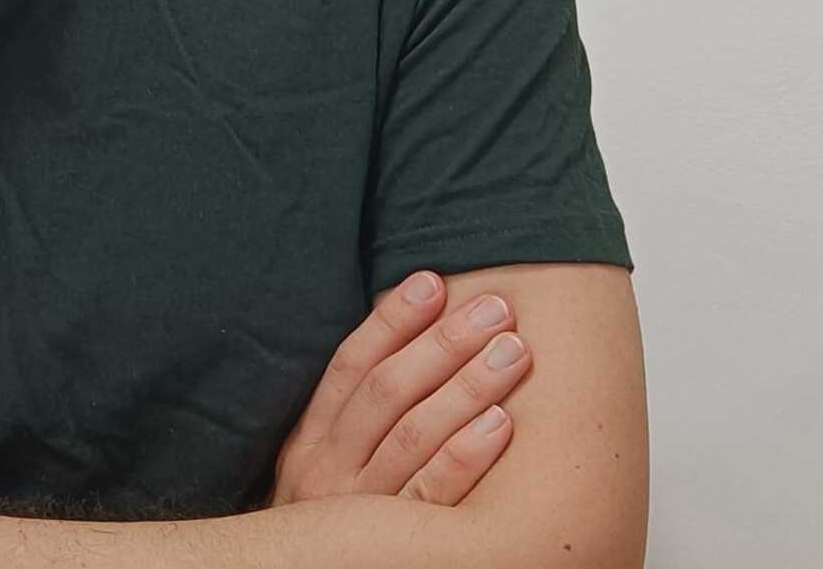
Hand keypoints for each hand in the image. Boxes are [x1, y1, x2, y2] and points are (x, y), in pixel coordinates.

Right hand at [267, 272, 532, 507]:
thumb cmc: (325, 525)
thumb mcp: (318, 466)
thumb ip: (349, 416)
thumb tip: (399, 342)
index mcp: (310, 442)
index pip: (351, 366)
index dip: (391, 321)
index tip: (431, 281)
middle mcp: (330, 472)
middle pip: (389, 392)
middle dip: (443, 342)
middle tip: (493, 307)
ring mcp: (362, 512)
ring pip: (415, 434)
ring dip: (467, 385)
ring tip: (512, 349)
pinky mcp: (398, 548)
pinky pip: (435, 497)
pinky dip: (467, 455)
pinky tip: (502, 423)